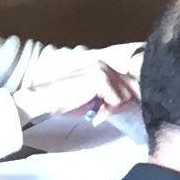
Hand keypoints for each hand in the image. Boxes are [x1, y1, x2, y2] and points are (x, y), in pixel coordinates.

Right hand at [12, 57, 135, 122]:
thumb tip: (132, 102)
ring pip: (126, 95)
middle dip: (123, 104)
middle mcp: (105, 66)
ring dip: (113, 109)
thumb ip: (112, 96)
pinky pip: (117, 100)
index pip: (129, 82)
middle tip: (105, 114)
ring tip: (97, 113)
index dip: (129, 98)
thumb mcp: (94, 98)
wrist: (47, 99)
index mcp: (103, 67)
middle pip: (132, 88)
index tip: (119, 110)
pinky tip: (94, 113)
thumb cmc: (67, 100)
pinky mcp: (101, 80)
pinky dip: (108, 110)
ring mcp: (103, 71)